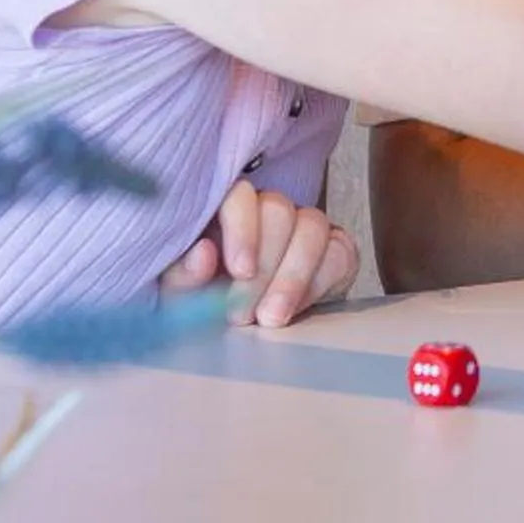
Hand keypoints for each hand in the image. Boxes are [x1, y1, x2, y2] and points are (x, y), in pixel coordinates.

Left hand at [161, 181, 359, 327]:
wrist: (246, 327)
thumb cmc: (207, 302)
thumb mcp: (183, 294)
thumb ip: (185, 275)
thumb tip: (203, 254)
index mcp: (227, 210)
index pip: (240, 196)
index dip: (243, 230)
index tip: (240, 270)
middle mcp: (268, 209)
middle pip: (278, 210)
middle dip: (265, 266)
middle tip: (246, 313)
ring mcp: (306, 226)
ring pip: (313, 225)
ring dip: (293, 277)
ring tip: (272, 317)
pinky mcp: (336, 250)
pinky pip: (341, 252)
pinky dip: (320, 282)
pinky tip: (299, 307)